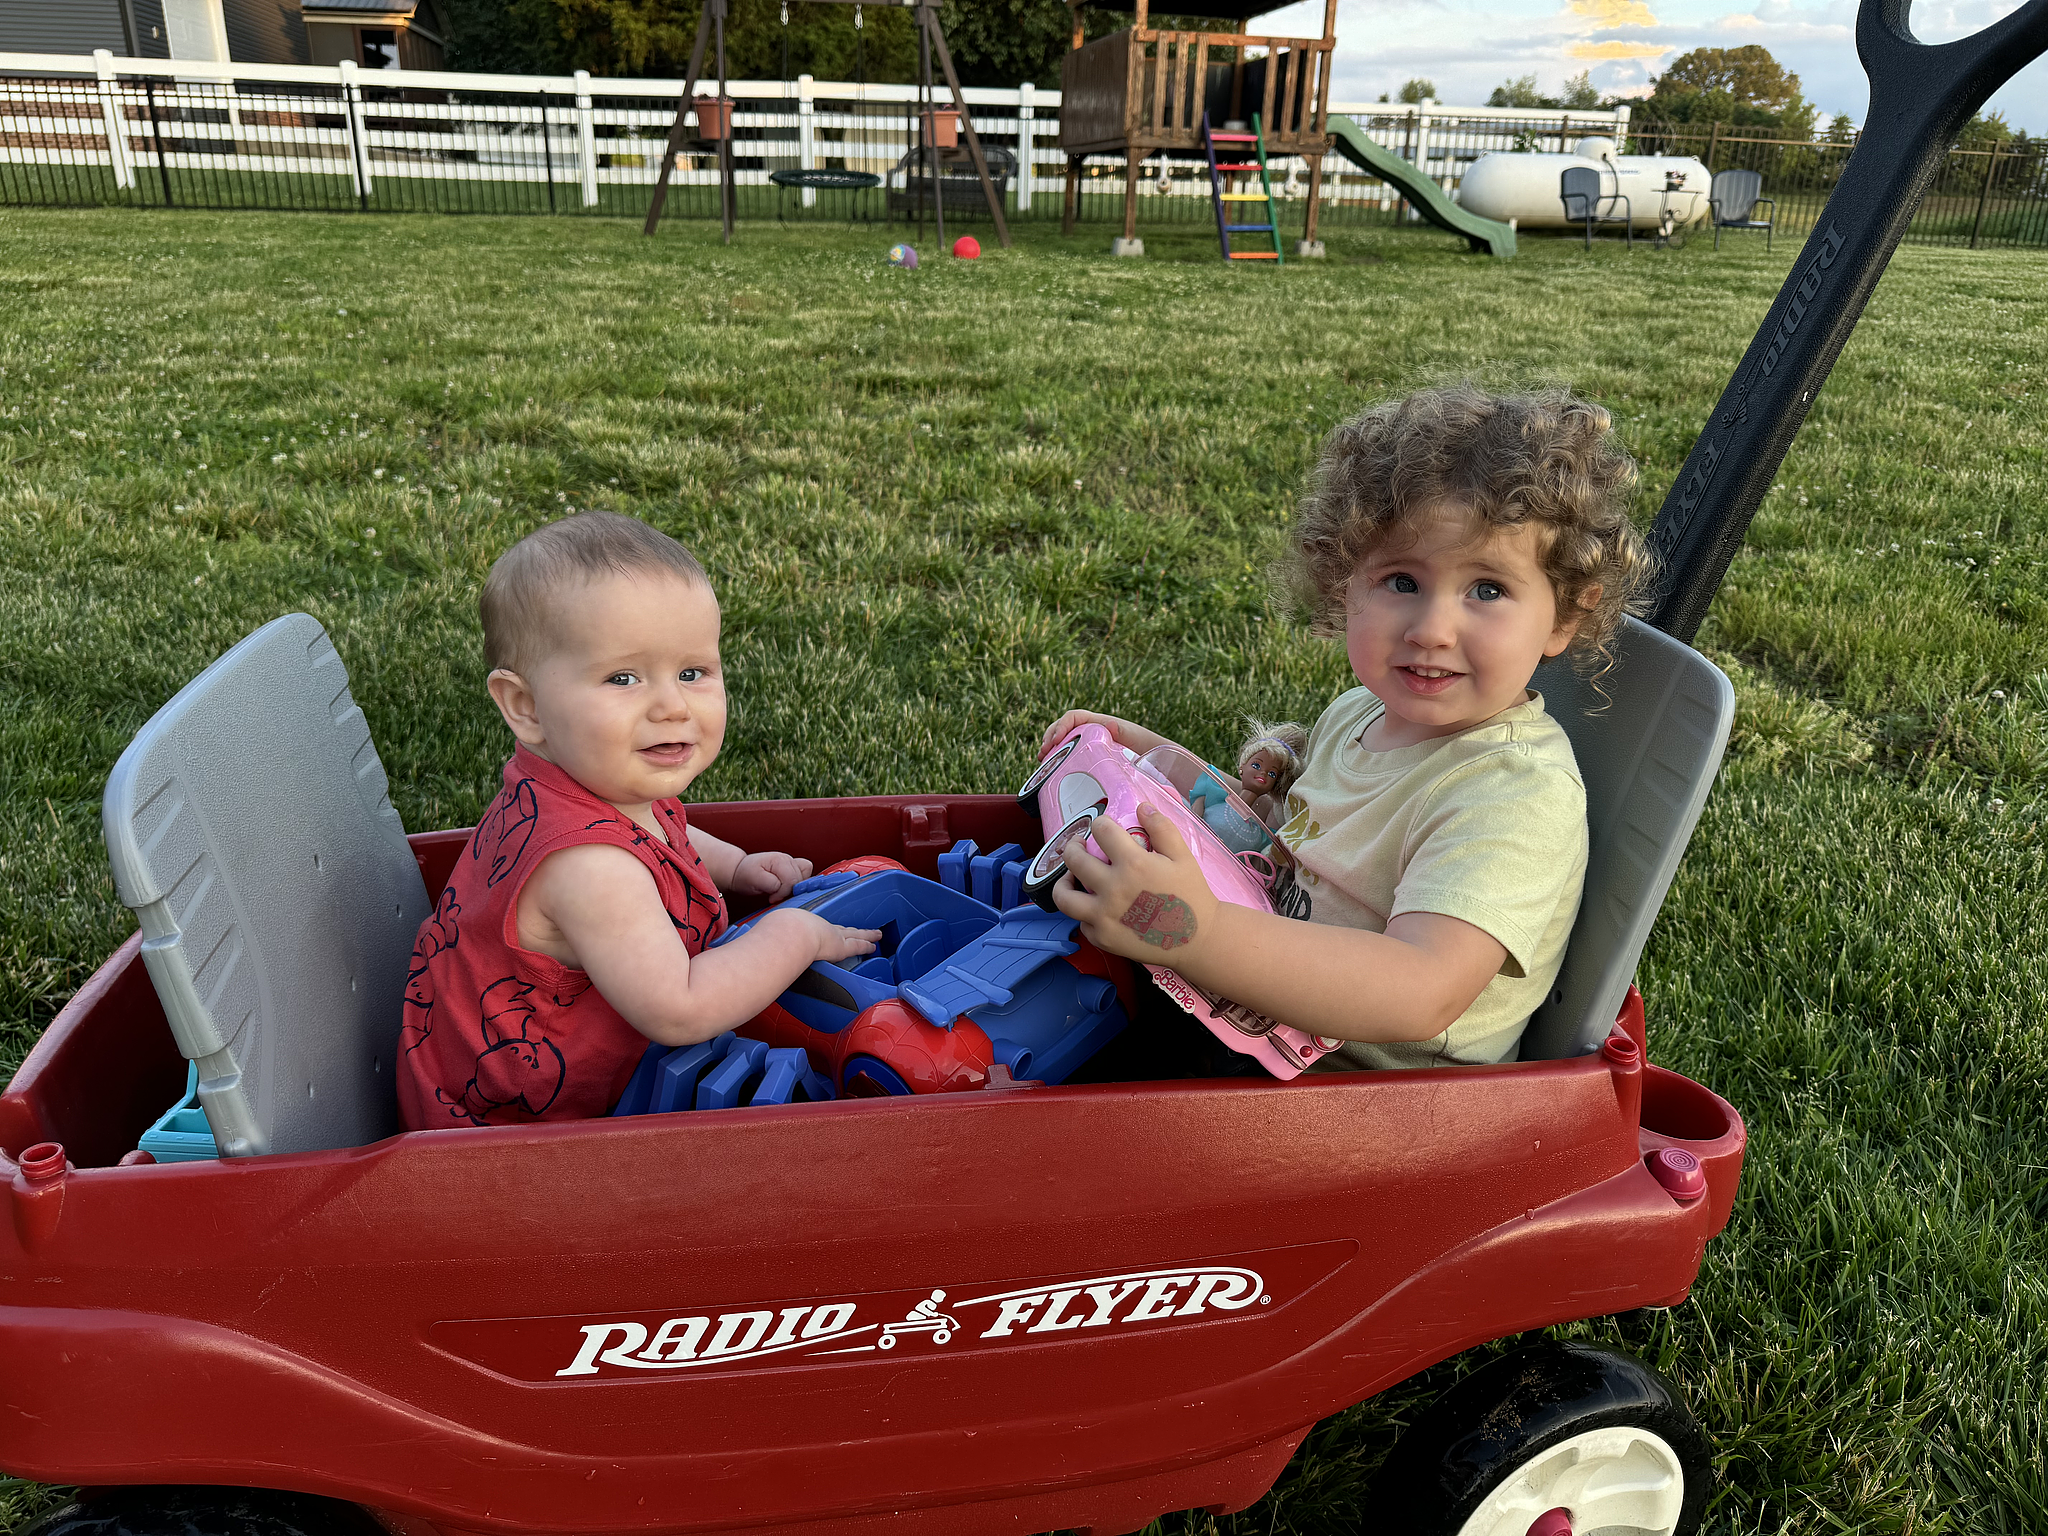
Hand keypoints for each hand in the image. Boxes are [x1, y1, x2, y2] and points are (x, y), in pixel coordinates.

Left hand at [730, 850, 812, 901]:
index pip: (792, 881)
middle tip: (774, 895)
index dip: (782, 893)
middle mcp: (788, 859)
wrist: (742, 871)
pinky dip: (800, 882)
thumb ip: (771, 884)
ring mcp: (792, 862)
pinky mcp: (794, 867)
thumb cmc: (746, 875)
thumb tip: (782, 887)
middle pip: (800, 881)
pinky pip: (806, 873)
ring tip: (780, 890)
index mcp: (779, 860)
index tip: (771, 898)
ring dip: (794, 888)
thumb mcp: (754, 880)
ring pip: (805, 878)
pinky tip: (788, 886)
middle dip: (788, 892)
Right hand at [760, 906, 881, 964]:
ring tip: (875, 934)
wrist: (787, 934)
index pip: (819, 929)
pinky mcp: (842, 945)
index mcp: (805, 927)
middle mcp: (821, 929)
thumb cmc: (776, 935)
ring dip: (865, 934)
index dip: (827, 930)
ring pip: (854, 934)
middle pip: (839, 929)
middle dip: (849, 930)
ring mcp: (833, 935)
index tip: (832, 930)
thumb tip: (751, 956)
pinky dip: (868, 941)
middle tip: (860, 930)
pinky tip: (876, 942)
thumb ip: (764, 947)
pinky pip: (859, 943)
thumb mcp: (769, 937)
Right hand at [1039, 710, 1168, 759]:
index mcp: (1100, 724)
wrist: (1157, 760)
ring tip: (1043, 761)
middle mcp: (1092, 732)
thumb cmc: (1147, 747)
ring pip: (1064, 742)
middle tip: (1043, 754)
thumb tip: (1111, 724)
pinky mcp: (1090, 758)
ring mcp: (1090, 745)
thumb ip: (1124, 731)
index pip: (1073, 717)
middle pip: (1064, 729)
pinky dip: (1058, 760)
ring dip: (1050, 749)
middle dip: (1050, 738)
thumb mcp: (1135, 738)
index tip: (1054, 741)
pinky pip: (1070, 755)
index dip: (1060, 726)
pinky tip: (1053, 770)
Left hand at [1052, 803, 1219, 967]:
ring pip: (1064, 896)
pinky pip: (1081, 922)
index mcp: (1133, 864)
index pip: (1101, 831)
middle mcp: (1113, 889)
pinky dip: (1085, 912)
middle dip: (1074, 846)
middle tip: (1078, 845)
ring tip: (1072, 876)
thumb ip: (1162, 828)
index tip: (1103, 826)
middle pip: (1075, 859)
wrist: (1199, 939)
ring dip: (1064, 881)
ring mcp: (1104, 917)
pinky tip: (1095, 905)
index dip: (1101, 823)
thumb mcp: (1183, 857)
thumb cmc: (1192, 895)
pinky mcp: (1103, 939)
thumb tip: (1142, 806)